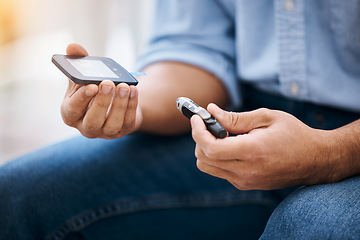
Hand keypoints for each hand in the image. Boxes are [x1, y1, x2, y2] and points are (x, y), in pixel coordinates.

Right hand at [60, 43, 142, 138]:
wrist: (114, 102)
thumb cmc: (95, 89)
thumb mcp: (85, 77)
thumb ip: (78, 62)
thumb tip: (73, 47)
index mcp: (71, 113)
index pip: (73, 109)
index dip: (81, 98)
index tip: (91, 85)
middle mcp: (86, 127)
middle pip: (92, 121)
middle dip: (101, 102)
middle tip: (108, 83)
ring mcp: (105, 132)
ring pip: (112, 125)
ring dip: (119, 105)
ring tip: (123, 86)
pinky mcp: (123, 131)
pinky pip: (128, 121)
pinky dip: (131, 105)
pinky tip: (132, 90)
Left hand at [191, 104, 334, 189]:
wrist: (315, 160)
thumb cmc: (294, 134)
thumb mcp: (267, 117)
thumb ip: (236, 117)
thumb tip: (212, 111)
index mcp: (252, 151)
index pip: (210, 147)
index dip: (198, 131)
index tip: (197, 118)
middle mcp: (246, 171)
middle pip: (203, 158)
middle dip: (200, 137)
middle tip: (208, 123)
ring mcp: (245, 181)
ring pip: (207, 166)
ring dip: (206, 148)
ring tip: (220, 134)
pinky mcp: (245, 185)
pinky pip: (219, 171)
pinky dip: (217, 157)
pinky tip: (230, 145)